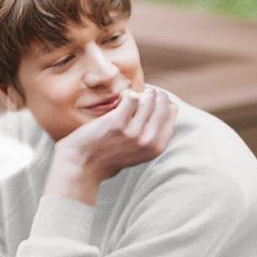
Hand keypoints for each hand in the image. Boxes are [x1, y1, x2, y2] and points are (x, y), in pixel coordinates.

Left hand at [48, 86, 176, 204]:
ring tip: (131, 96)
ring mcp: (133, 132)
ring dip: (141, 92)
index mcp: (157, 147)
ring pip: (148, 99)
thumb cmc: (110, 157)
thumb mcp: (140, 153)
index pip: (172, 113)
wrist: (84, 164)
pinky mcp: (117, 123)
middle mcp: (148, 141)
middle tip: (146, 92)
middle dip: (156, 94)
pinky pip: (131, 97)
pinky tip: (120, 98)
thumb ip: (154, 136)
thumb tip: (171, 107)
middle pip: (163, 104)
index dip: (164, 102)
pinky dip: (126, 94)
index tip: (155, 99)